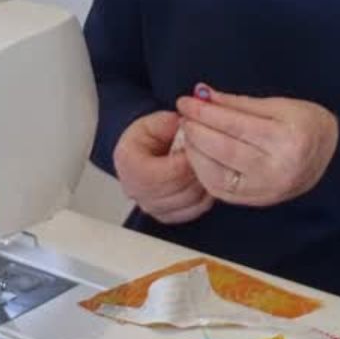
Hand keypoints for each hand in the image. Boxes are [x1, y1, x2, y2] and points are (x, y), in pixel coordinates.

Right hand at [113, 110, 213, 225]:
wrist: (141, 153)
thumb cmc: (146, 138)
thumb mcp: (155, 121)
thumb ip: (169, 123)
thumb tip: (186, 125)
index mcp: (129, 164)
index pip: (169, 172)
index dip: (190, 159)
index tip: (199, 146)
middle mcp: (135, 190)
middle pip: (181, 189)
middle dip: (200, 172)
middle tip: (210, 155)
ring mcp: (149, 206)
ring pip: (190, 202)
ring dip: (205, 184)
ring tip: (208, 166)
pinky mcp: (164, 216)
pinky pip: (193, 212)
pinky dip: (204, 198)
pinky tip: (205, 180)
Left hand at [175, 86, 339, 208]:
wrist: (330, 159)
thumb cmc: (307, 125)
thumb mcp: (280, 105)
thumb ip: (239, 103)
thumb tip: (203, 95)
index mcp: (287, 139)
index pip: (235, 125)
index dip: (206, 112)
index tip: (187, 100)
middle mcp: (276, 169)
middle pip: (223, 150)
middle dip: (196, 130)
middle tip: (183, 114)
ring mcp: (265, 190)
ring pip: (216, 174)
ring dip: (194, 152)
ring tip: (188, 133)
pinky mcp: (255, 201)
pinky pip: (219, 190)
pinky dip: (202, 171)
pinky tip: (197, 155)